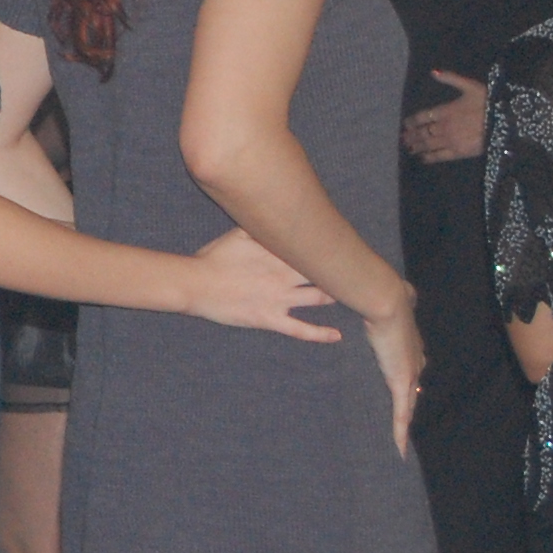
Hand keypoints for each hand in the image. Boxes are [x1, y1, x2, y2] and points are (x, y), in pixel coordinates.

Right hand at [183, 227, 339, 340]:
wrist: (195, 284)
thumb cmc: (213, 258)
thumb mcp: (237, 234)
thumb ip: (260, 227)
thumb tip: (277, 216)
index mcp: (278, 253)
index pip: (312, 249)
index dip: (330, 247)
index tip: (344, 246)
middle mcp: (284, 275)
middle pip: (321, 272)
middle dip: (339, 271)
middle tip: (356, 272)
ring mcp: (279, 299)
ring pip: (318, 298)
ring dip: (335, 296)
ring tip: (351, 296)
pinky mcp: (270, 319)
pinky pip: (300, 329)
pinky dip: (320, 333)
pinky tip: (336, 336)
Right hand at [363, 289, 425, 457]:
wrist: (387, 301)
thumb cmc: (384, 296)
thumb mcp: (396, 298)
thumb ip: (402, 298)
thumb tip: (407, 290)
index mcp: (412, 342)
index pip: (414, 363)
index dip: (412, 375)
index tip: (410, 384)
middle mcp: (415, 359)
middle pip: (415, 387)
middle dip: (411, 400)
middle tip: (406, 416)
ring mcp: (410, 374)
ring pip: (409, 406)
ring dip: (406, 423)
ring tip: (401, 442)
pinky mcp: (401, 383)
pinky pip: (402, 415)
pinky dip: (400, 432)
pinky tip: (399, 449)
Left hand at [400, 70, 486, 164]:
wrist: (506, 122)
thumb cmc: (488, 102)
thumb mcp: (471, 86)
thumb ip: (451, 79)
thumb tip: (433, 72)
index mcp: (445, 110)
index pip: (422, 116)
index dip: (412, 121)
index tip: (406, 124)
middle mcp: (444, 126)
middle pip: (422, 132)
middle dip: (412, 135)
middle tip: (404, 138)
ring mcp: (450, 140)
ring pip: (428, 144)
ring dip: (417, 146)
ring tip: (409, 148)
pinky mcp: (459, 152)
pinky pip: (440, 156)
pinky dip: (429, 157)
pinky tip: (423, 158)